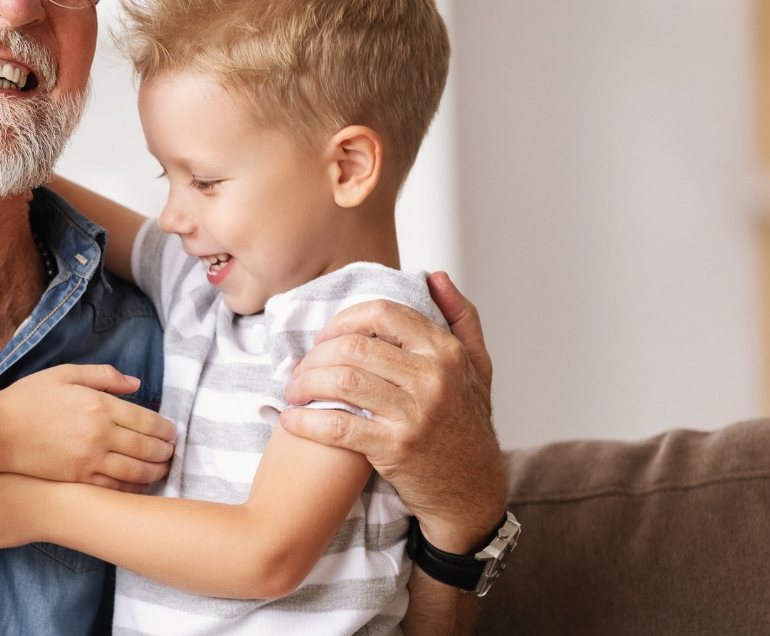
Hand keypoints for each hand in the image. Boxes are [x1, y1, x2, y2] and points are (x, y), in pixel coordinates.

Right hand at [0, 364, 174, 488]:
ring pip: (136, 471)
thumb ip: (104, 375)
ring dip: (155, 472)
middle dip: (166, 451)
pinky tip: (139, 485)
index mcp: (100, 405)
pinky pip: (115, 487)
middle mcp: (100, 433)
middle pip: (147, 447)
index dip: (165, 429)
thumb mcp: (66, 374)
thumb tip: (136, 384)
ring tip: (162, 470)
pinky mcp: (78, 479)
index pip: (147, 420)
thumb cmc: (29, 398)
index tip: (171, 432)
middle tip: (172, 452)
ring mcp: (90, 459)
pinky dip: (133, 488)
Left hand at [279, 272, 506, 551]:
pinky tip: (291, 420)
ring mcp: (415, 413)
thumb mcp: (479, 368)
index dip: (343, 320)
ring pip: (342, 380)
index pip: (382, 314)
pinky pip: (337, 425)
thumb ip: (461, 318)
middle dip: (315, 355)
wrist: (473, 492)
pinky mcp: (395, 447)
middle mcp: (433, 377)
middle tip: (300, 368)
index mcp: (446, 352)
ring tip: (293, 392)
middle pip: (353, 346)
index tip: (325, 337)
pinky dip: (306, 421)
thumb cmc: (469, 426)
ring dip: (305, 383)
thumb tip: (435, 276)